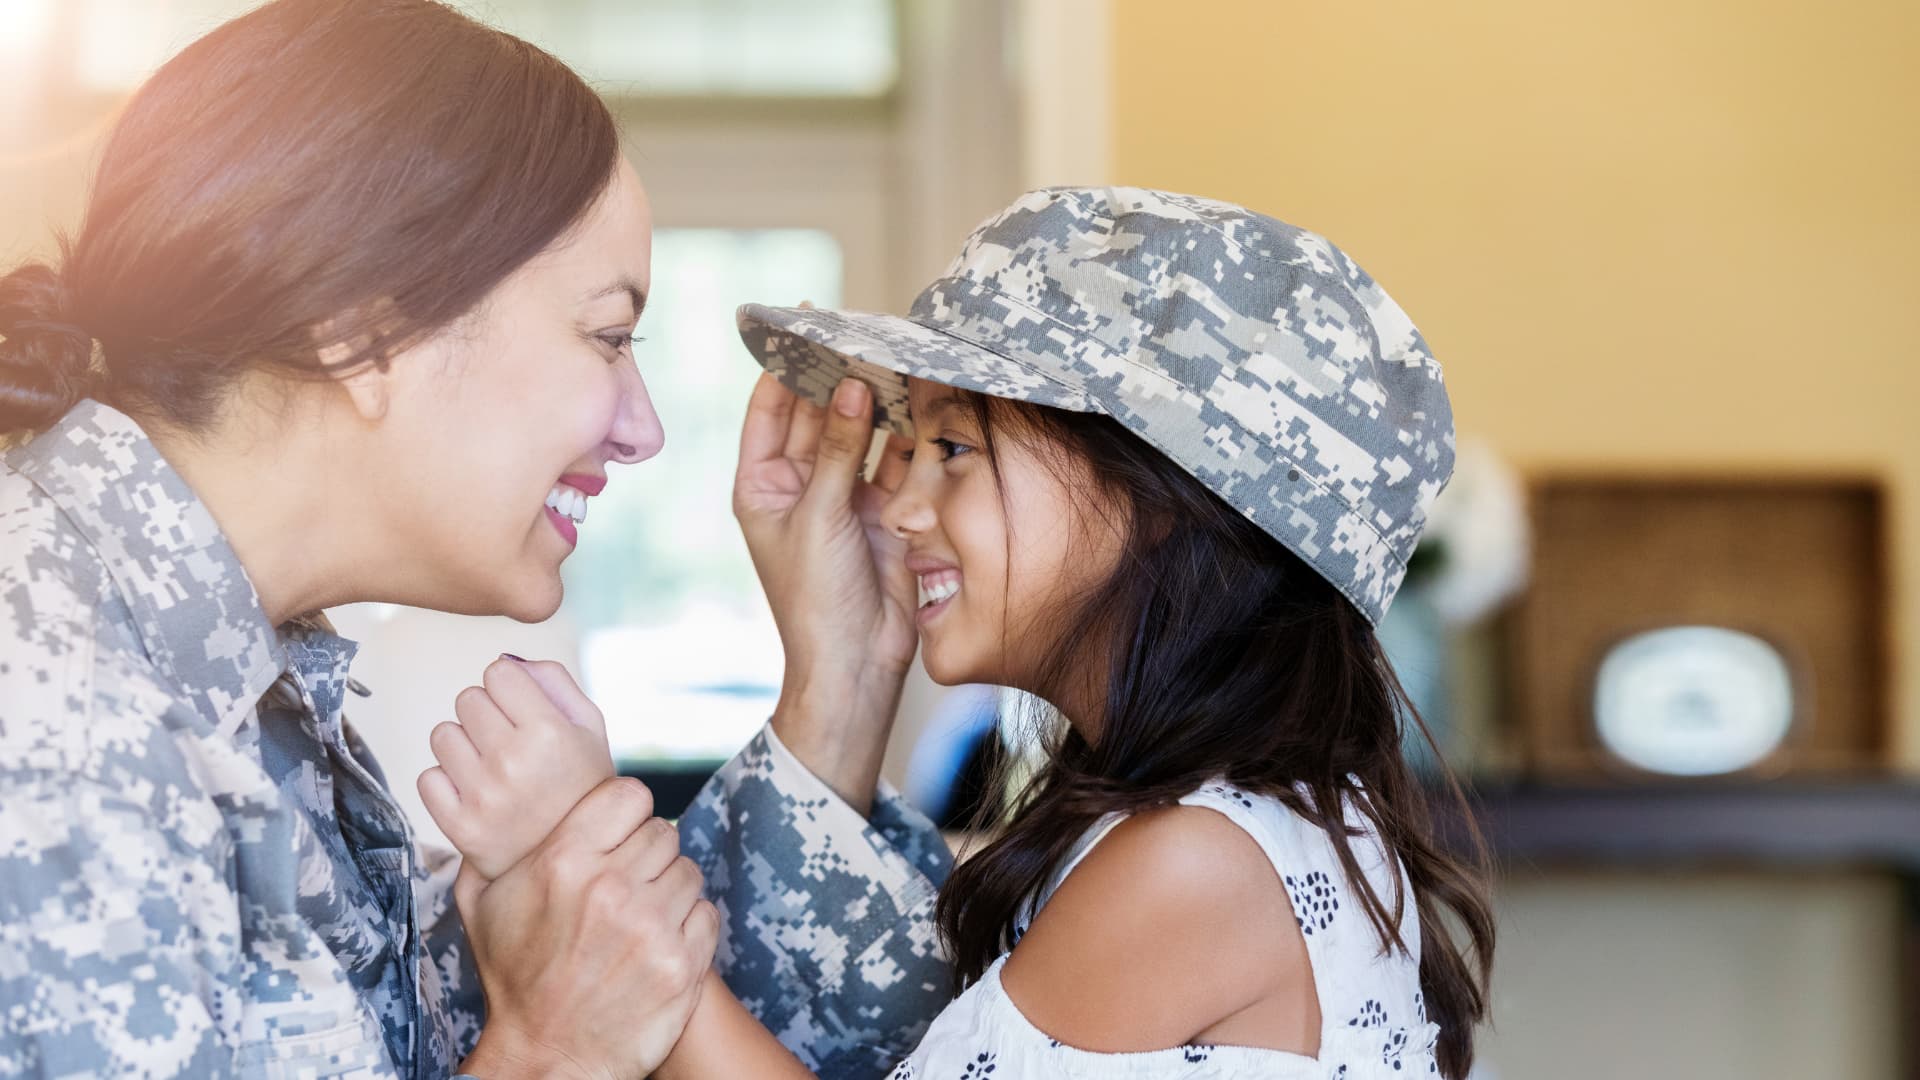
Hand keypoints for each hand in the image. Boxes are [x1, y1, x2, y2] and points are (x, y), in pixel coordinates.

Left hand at [418, 656, 615, 880]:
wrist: (575, 859)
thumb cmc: (581, 785)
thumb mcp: (590, 727)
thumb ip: (553, 680)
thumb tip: (504, 660)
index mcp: (549, 732)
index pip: (497, 672)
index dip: (510, 689)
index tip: (522, 711)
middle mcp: (513, 761)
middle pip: (467, 698)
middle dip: (486, 714)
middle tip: (509, 743)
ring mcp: (483, 796)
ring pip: (442, 734)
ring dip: (463, 746)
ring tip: (492, 768)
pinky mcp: (459, 826)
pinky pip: (427, 777)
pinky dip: (447, 782)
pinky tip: (476, 793)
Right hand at [456, 777, 717, 1079]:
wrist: (546, 1059)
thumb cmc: (514, 983)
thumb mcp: (481, 908)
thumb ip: (489, 850)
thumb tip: (492, 814)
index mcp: (564, 862)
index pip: (630, 795)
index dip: (626, 814)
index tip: (618, 835)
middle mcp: (610, 887)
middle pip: (663, 833)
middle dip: (647, 856)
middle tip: (627, 885)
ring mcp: (650, 927)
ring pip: (687, 871)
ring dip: (669, 891)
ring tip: (640, 918)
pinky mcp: (682, 964)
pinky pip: (706, 914)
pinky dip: (689, 926)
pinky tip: (659, 944)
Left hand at [732, 373, 916, 810]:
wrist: (857, 663)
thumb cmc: (815, 600)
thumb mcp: (820, 516)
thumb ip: (839, 449)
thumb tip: (852, 385)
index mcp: (762, 486)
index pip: (770, 410)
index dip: (785, 367)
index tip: (804, 323)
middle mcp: (801, 487)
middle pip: (821, 416)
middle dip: (841, 378)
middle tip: (864, 332)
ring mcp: (844, 500)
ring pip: (862, 436)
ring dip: (878, 403)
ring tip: (897, 358)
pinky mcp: (884, 513)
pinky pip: (896, 463)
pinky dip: (907, 437)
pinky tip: (922, 402)